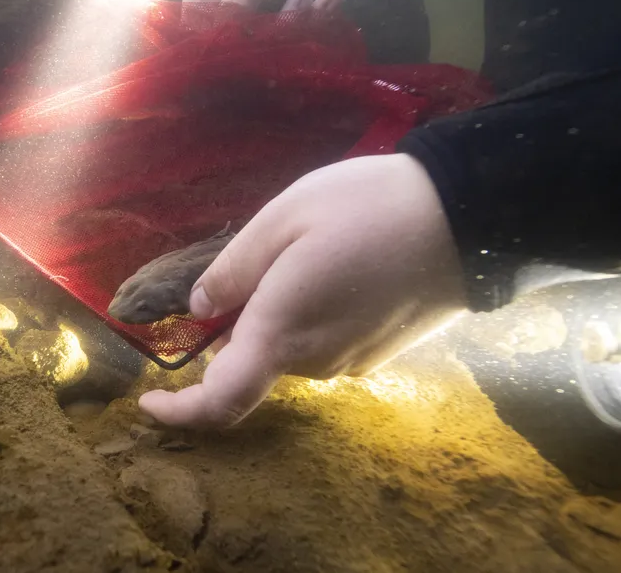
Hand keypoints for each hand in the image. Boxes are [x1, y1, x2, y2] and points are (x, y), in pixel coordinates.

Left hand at [138, 154, 468, 428]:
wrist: (470, 219)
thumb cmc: (368, 209)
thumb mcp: (284, 218)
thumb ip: (234, 269)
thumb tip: (200, 310)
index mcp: (281, 332)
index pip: (221, 400)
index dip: (181, 412)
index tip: (150, 404)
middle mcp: (315, 362)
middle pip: (257, 360)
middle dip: (242, 323)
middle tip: (265, 257)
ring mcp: (354, 363)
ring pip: (294, 348)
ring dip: (283, 314)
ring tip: (311, 250)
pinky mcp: (382, 354)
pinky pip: (328, 343)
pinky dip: (316, 315)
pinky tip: (342, 267)